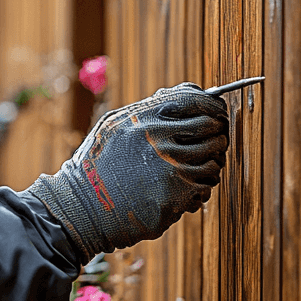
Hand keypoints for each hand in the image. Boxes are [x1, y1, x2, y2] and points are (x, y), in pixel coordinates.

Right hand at [26, 83, 228, 262]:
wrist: (83, 207)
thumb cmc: (99, 165)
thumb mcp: (115, 126)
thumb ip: (150, 109)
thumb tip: (190, 92)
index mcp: (143, 118)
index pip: (196, 100)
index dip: (213, 106)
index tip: (216, 114)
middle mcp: (158, 139)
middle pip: (211, 128)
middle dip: (217, 135)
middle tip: (213, 142)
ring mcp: (168, 168)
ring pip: (214, 159)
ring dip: (210, 164)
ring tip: (193, 169)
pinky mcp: (175, 195)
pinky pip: (206, 185)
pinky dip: (201, 188)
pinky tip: (185, 190)